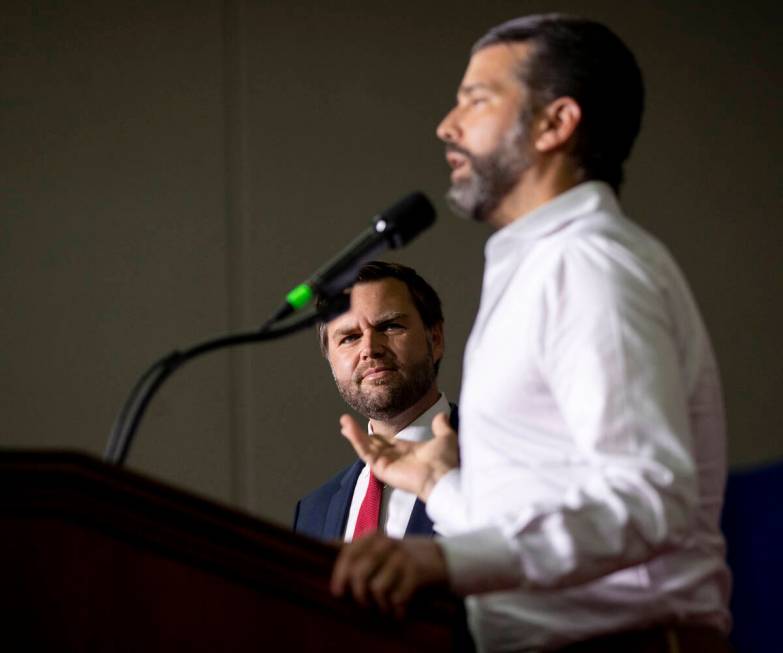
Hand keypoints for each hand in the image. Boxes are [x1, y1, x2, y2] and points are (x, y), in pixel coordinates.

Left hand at [331, 534, 447, 617]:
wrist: (436, 558)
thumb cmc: (396, 557)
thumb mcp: (375, 547)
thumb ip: (351, 548)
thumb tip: (321, 547)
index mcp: (372, 537)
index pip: (348, 554)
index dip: (339, 575)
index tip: (338, 593)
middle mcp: (386, 544)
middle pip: (360, 574)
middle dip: (359, 595)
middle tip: (364, 603)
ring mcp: (402, 558)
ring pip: (377, 589)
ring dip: (379, 605)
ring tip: (383, 607)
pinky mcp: (417, 574)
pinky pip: (397, 598)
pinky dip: (395, 610)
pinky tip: (398, 611)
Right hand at [340, 412, 458, 500]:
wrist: (444, 476)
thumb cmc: (447, 462)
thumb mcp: (445, 438)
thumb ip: (441, 427)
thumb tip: (442, 415)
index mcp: (407, 451)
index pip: (387, 441)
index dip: (376, 433)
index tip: (366, 424)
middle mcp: (395, 458)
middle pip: (372, 443)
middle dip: (359, 434)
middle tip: (346, 422)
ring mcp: (386, 464)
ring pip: (366, 447)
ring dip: (354, 434)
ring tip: (344, 420)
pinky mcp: (381, 468)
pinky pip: (365, 452)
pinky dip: (356, 439)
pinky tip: (348, 428)